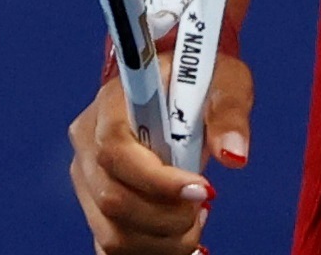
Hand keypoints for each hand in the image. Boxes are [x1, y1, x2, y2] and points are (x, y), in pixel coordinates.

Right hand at [67, 48, 255, 251]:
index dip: (157, 180)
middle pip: (113, 199)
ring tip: (193, 218)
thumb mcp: (223, 81)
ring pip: (113, 232)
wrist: (179, 93)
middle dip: (168, 216)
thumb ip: (228, 112)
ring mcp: (87, 178)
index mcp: (110, 103)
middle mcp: (88, 141)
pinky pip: (114, 247)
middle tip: (203, 204)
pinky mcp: (94, 207)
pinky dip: (151, 250)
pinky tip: (176, 233)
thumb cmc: (197, 84)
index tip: (203, 188)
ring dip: (164, 239)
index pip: (115, 150)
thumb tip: (233, 155)